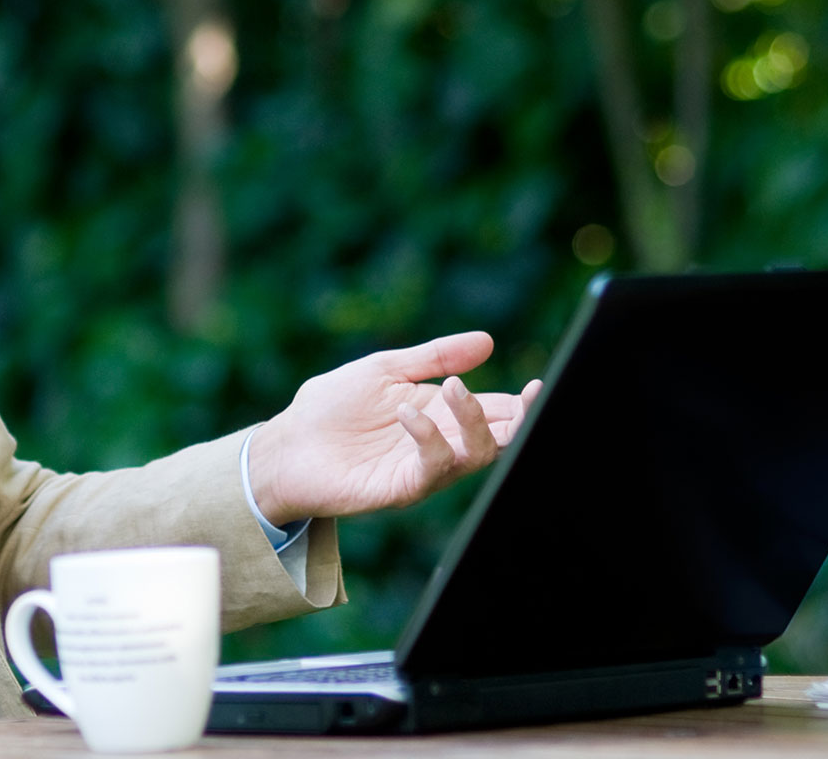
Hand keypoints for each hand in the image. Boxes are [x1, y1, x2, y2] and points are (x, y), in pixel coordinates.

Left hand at [247, 331, 541, 525]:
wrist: (288, 445)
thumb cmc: (333, 408)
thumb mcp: (386, 369)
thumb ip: (435, 357)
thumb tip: (488, 340)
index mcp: (443, 414)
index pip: (497, 411)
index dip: (522, 403)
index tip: (539, 385)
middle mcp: (441, 444)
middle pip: (499, 439)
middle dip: (520, 420)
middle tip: (528, 395)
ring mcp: (423, 468)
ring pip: (475, 456)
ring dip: (475, 422)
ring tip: (456, 388)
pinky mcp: (401, 487)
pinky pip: (432, 468)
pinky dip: (428, 437)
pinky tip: (408, 411)